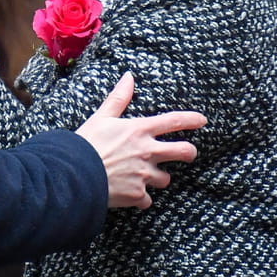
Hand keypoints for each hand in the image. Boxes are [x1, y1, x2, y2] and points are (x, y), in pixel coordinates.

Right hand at [76, 72, 202, 209]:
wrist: (74, 175)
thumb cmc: (86, 144)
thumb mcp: (101, 117)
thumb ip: (118, 98)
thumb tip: (129, 77)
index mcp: (139, 130)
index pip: (174, 121)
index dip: (191, 119)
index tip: (202, 120)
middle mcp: (147, 152)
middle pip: (184, 151)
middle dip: (189, 152)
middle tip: (187, 153)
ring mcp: (144, 175)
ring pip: (165, 178)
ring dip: (158, 178)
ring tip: (144, 176)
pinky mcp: (137, 195)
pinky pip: (147, 199)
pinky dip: (140, 198)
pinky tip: (130, 194)